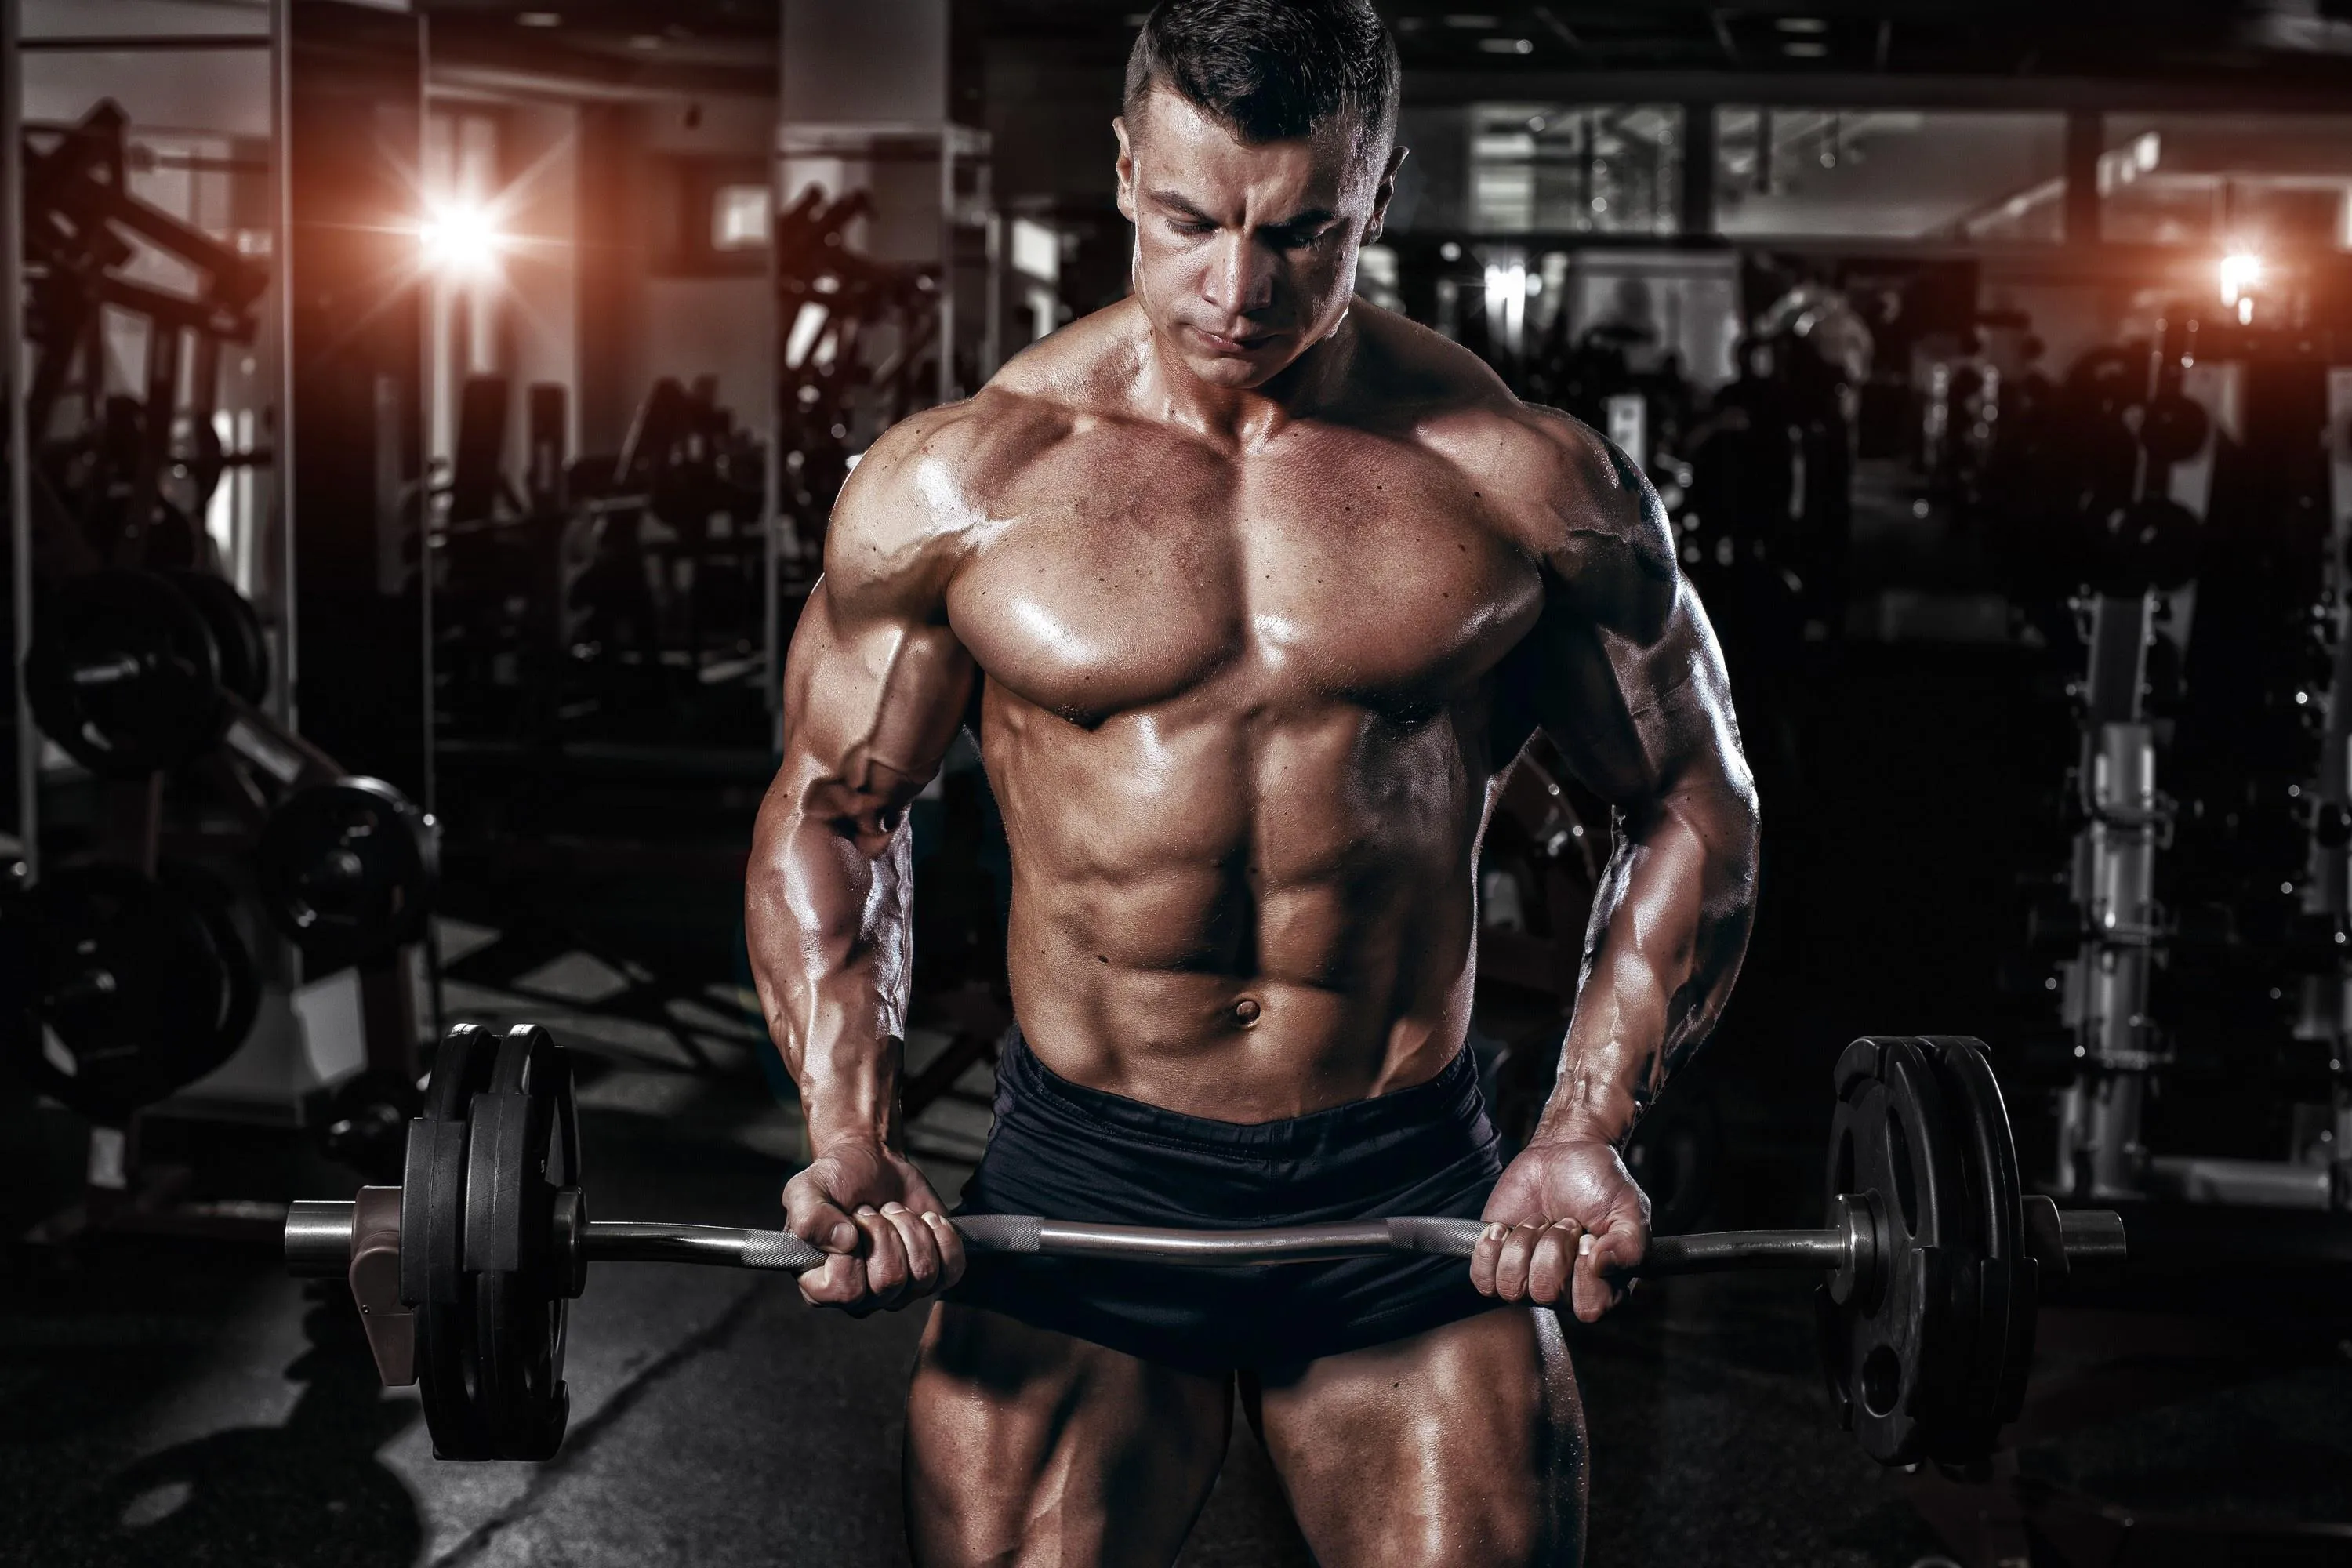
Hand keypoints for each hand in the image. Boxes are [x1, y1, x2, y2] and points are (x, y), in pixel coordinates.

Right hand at [783, 1138, 965, 1314]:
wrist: (872, 1162)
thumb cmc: (835, 1180)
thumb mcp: (806, 1189)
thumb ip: (809, 1217)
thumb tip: (844, 1241)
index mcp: (821, 1286)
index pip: (847, 1291)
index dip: (854, 1250)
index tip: (850, 1219)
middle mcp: (862, 1297)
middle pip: (890, 1281)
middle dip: (885, 1231)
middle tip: (874, 1211)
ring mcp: (900, 1290)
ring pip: (923, 1274)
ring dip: (912, 1229)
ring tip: (894, 1211)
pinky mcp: (932, 1273)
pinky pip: (952, 1270)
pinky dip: (943, 1237)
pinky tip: (926, 1219)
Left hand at [1472, 1132, 1649, 1321]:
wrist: (1565, 1152)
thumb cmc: (1601, 1184)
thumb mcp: (1630, 1211)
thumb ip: (1630, 1246)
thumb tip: (1601, 1267)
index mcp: (1601, 1288)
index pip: (1587, 1310)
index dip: (1583, 1272)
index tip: (1589, 1238)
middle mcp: (1564, 1291)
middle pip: (1545, 1293)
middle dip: (1553, 1246)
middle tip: (1564, 1221)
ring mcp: (1528, 1278)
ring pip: (1511, 1286)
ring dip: (1524, 1242)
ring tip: (1539, 1220)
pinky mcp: (1497, 1263)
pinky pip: (1482, 1279)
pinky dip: (1491, 1249)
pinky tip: (1505, 1227)